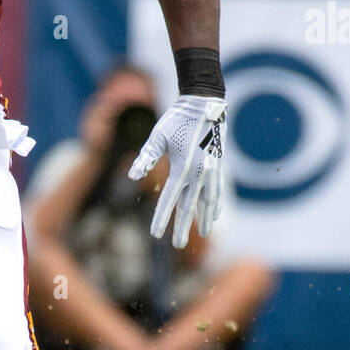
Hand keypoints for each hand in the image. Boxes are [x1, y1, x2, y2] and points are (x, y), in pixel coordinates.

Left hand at [128, 95, 225, 248]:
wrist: (205, 104)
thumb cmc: (177, 119)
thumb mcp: (157, 137)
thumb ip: (146, 158)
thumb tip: (131, 175)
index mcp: (181, 168)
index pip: (169, 200)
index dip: (161, 218)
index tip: (155, 234)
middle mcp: (199, 173)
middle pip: (189, 206)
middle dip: (182, 227)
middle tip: (177, 245)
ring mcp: (211, 170)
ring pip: (208, 201)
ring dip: (205, 219)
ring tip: (205, 235)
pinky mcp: (218, 165)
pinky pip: (218, 190)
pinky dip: (216, 204)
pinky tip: (215, 214)